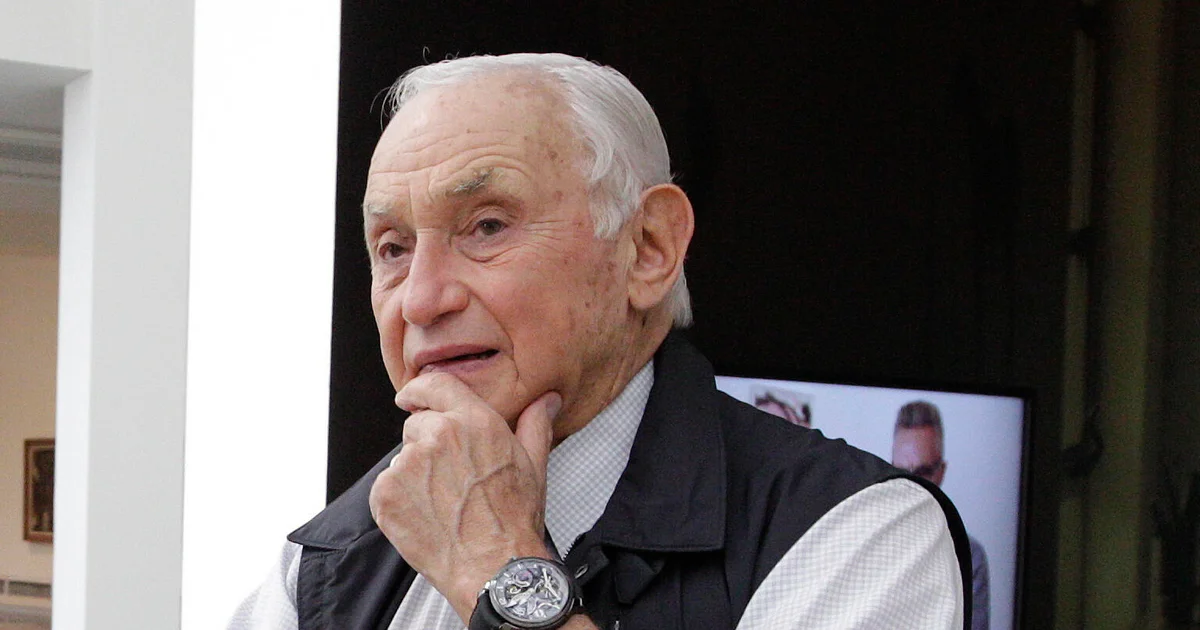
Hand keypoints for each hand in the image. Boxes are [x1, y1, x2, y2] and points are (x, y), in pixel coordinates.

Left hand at [368, 372, 562, 621]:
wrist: (493, 568)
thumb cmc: (513, 520)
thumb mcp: (533, 465)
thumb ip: (535, 424)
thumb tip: (546, 400)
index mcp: (474, 421)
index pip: (434, 384)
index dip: (420, 391)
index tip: (412, 398)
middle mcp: (438, 435)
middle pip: (417, 425)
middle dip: (428, 445)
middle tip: (451, 478)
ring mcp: (407, 465)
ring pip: (403, 459)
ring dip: (415, 475)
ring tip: (443, 503)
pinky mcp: (386, 494)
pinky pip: (386, 487)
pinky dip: (400, 500)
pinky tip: (426, 516)